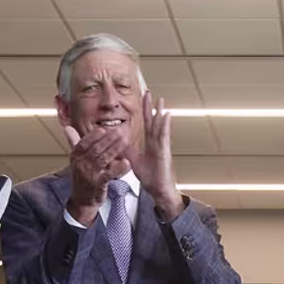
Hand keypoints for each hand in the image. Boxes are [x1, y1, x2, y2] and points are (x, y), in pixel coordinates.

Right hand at [62, 122, 125, 223]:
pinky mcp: (98, 184)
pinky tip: (127, 162)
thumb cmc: (81, 178)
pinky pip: (109, 174)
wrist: (81, 201)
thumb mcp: (76, 160)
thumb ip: (74, 142)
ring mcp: (89, 175)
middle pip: (95, 149)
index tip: (104, 129)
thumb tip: (67, 127)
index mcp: (75, 157)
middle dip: (108, 139)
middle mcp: (81, 165)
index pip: (83, 143)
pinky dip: (118, 168)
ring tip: (125, 141)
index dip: (94, 136)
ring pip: (103, 159)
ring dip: (115, 149)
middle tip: (120, 132)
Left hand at [128, 91, 182, 219]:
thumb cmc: (152, 178)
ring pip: (160, 126)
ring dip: (159, 113)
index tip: (144, 99)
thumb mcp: (134, 162)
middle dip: (151, 107)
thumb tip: (119, 143)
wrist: (159, 191)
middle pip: (153, 121)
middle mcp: (158, 143)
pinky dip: (164, 126)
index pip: (147, 124)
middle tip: (149, 92)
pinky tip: (165, 116)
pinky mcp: (164, 152)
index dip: (145, 111)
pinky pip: (164, 137)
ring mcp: (162, 147)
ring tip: (160, 100)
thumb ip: (128, 151)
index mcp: (151, 144)